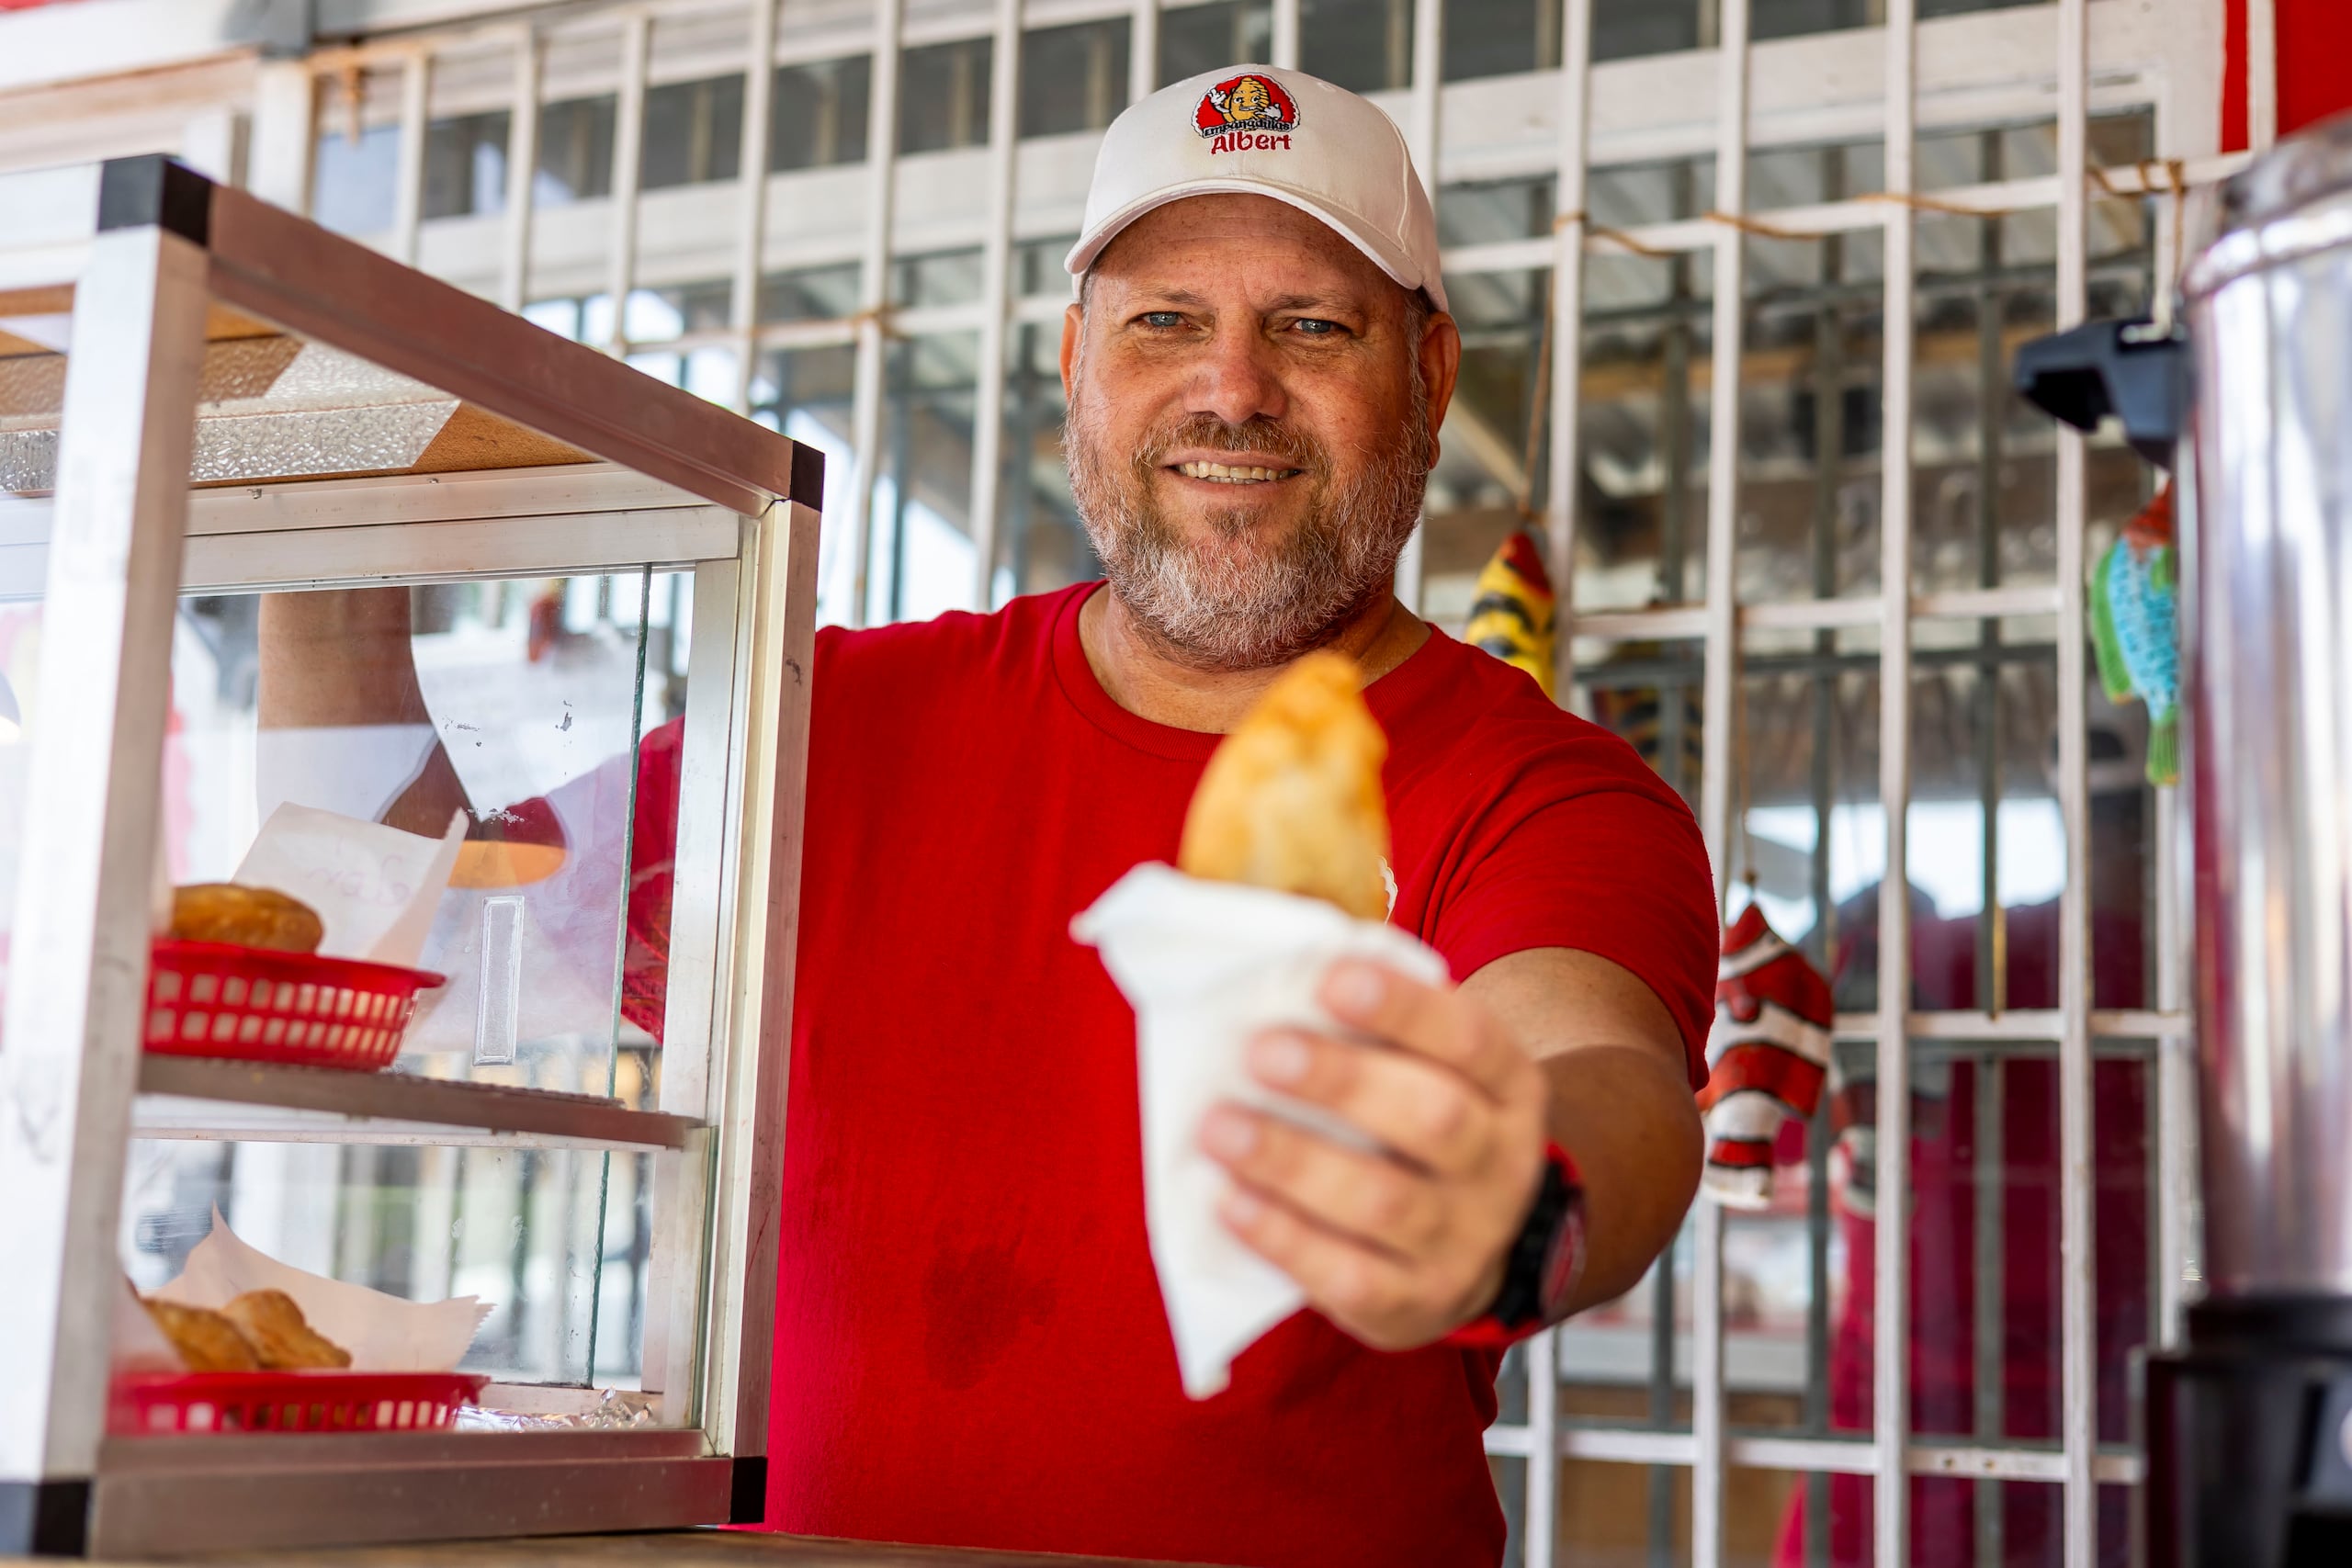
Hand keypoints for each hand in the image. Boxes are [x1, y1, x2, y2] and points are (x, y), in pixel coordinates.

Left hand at [1200, 958, 1551, 1350]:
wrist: (1479, 1245)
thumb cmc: (1419, 1126)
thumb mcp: (1430, 1069)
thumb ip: (1378, 1028)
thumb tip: (1278, 976)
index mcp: (1510, 1087)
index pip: (1467, 1038)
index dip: (1403, 1008)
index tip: (1330, 978)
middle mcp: (1502, 1164)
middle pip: (1433, 1120)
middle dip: (1342, 1082)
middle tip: (1259, 1050)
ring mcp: (1466, 1243)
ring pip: (1385, 1202)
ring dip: (1293, 1161)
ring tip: (1219, 1127)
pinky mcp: (1417, 1306)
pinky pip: (1351, 1277)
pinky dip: (1284, 1238)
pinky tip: (1230, 1202)